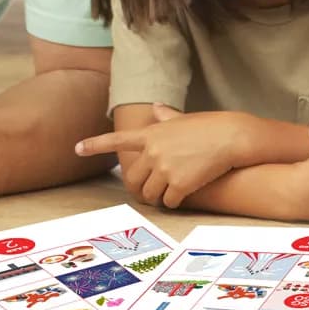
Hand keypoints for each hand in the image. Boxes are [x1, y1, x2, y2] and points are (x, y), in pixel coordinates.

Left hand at [74, 106, 251, 207]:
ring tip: (170, 192)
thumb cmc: (210, 126)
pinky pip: (169, 202)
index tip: (77, 148)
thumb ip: (167, 116)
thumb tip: (157, 107)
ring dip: (158, 197)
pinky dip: (174, 202)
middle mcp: (153, 151)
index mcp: (151, 134)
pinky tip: (183, 197)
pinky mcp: (179, 184)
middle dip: (139, 188)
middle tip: (148, 191)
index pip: (116, 140)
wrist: (231, 137)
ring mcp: (165, 168)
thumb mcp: (184, 119)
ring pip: (150, 195)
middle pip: (132, 180)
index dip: (95, 145)